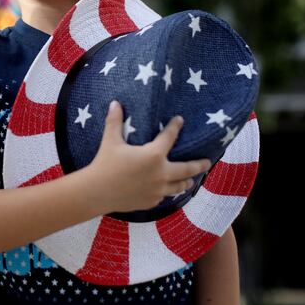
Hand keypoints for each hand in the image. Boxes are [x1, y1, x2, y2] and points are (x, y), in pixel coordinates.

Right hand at [83, 101, 210, 214]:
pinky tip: (168, 189)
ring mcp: (158, 190)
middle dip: (199, 165)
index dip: (175, 127)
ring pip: (179, 186)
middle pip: (187, 169)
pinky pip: (165, 195)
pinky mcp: (152, 201)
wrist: (97, 192)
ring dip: (187, 181)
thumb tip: (115, 103)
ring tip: (191, 179)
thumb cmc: (104, 164)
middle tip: (208, 162)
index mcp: (153, 155)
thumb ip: (115, 121)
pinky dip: (169, 190)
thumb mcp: (111, 141)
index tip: (180, 120)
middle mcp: (161, 173)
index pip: (169, 137)